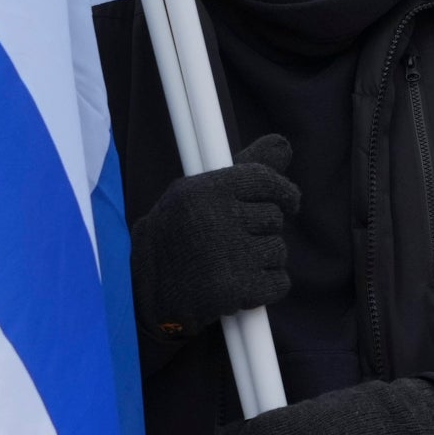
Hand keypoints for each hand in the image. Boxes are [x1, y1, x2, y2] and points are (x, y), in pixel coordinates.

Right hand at [130, 133, 296, 336]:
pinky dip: (268, 286)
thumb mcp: (197, 191)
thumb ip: (243, 168)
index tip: (290, 202)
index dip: (285, 192)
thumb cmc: (176, 232)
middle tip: (238, 239)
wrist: (144, 285)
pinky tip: (244, 284)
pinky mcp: (237, 289)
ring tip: (234, 262)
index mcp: (208, 189)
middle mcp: (219, 218)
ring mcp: (230, 255)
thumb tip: (283, 145)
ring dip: (265, 259)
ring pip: (278, 251)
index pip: (266, 181)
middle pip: (274, 218)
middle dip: (263, 230)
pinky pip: (279, 282)